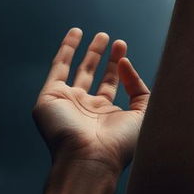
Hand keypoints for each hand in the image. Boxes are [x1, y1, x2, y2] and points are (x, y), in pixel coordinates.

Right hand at [32, 28, 149, 178]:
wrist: (90, 159)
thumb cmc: (119, 144)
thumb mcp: (142, 114)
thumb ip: (139, 87)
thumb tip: (125, 62)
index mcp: (105, 116)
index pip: (111, 85)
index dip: (118, 67)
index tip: (122, 47)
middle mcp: (85, 109)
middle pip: (93, 76)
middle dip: (103, 57)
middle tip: (111, 38)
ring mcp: (67, 102)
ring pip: (76, 71)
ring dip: (87, 52)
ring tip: (99, 34)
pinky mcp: (50, 97)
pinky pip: (58, 68)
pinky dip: (65, 50)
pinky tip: (75, 34)